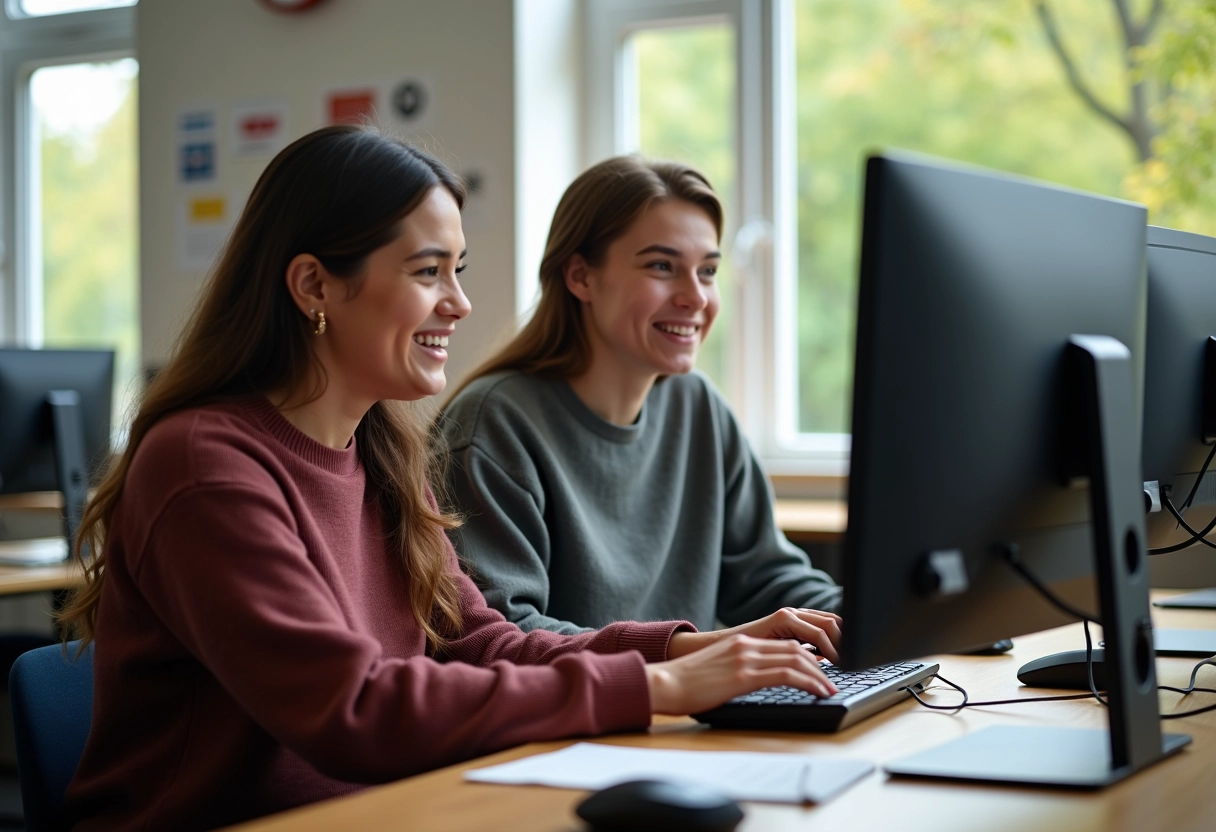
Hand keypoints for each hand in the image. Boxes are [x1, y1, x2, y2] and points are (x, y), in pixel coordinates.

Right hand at [645, 634, 837, 714]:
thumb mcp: (719, 671)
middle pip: (796, 648)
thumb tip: (758, 682)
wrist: (664, 683)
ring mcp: (745, 658)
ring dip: (819, 674)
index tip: (822, 670)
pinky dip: (809, 682)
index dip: (809, 655)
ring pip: (796, 658)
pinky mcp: (743, 674)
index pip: (785, 644)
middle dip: (821, 663)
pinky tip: (819, 692)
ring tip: (831, 689)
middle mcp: (746, 646)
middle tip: (834, 679)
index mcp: (741, 644)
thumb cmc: (686, 684)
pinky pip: (786, 674)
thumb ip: (740, 670)